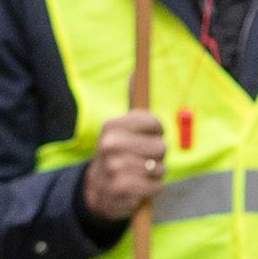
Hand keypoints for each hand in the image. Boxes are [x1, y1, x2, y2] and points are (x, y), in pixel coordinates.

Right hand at [78, 111, 170, 225]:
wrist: (96, 189)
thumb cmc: (120, 154)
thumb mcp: (123, 129)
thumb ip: (136, 102)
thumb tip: (136, 69)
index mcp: (112, 126)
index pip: (156, 124)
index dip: (156, 134)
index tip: (145, 138)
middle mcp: (110, 144)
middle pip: (161, 147)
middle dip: (157, 156)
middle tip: (140, 159)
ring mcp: (114, 167)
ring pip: (160, 168)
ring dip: (154, 173)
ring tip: (137, 173)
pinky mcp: (121, 188)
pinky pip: (156, 186)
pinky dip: (152, 188)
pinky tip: (137, 187)